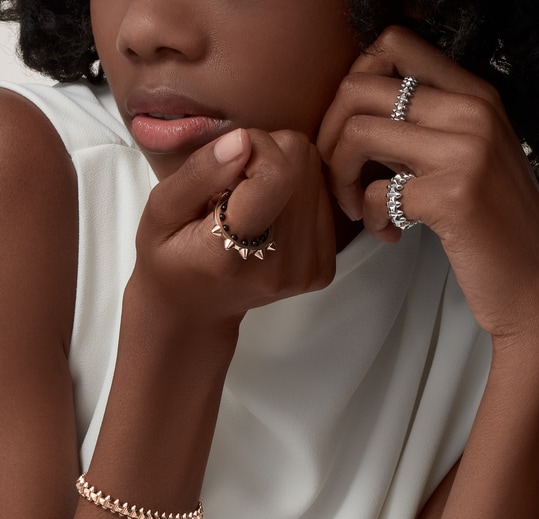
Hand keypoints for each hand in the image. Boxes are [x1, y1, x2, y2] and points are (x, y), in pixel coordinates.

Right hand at [130, 128, 335, 328]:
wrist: (197, 307)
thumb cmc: (172, 254)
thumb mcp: (160, 210)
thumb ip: (199, 173)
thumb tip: (243, 140)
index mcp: (233, 252)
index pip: (277, 173)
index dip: (254, 147)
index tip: (228, 164)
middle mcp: (279, 265)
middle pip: (302, 165)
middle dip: (268, 159)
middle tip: (236, 187)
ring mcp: (306, 270)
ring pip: (316, 176)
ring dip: (283, 177)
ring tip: (251, 204)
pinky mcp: (323, 269)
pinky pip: (324, 200)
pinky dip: (296, 197)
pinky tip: (270, 218)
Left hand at [318, 26, 538, 341]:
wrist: (536, 286)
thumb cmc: (496, 229)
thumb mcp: (469, 160)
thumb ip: (423, 131)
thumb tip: (357, 116)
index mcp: (476, 95)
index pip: (394, 43)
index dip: (353, 84)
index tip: (351, 131)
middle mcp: (472, 111)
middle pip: (359, 86)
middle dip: (330, 134)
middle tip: (339, 176)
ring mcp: (464, 151)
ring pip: (357, 133)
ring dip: (340, 177)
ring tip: (357, 209)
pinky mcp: (451, 196)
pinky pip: (373, 192)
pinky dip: (368, 219)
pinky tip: (390, 236)